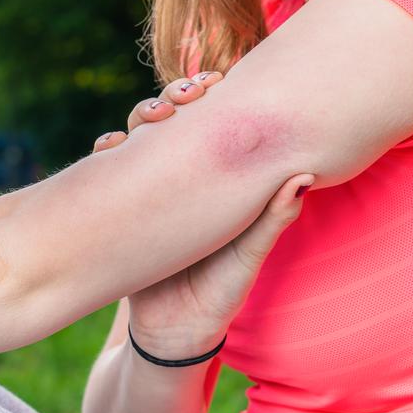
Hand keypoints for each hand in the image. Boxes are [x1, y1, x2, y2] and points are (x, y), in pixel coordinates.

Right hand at [92, 72, 314, 359]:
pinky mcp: (119, 203)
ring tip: (152, 116)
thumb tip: (305, 176)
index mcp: (218, 178)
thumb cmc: (221, 289)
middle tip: (186, 94)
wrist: (173, 331)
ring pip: (141, 134)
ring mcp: (149, 185)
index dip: (215, 97)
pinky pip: (108, 167)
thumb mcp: (248, 255)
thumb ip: (272, 219)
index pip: (216, 123)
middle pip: (176, 117)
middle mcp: (183, 174)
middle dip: (176, 95)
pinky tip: (110, 147)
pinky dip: (107, 149)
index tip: (219, 80)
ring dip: (142, 114)